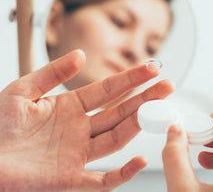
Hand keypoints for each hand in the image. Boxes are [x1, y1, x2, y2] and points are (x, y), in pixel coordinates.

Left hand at [0, 50, 173, 190]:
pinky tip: (140, 159)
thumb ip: (52, 73)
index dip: (130, 79)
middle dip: (145, 98)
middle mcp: (80, 129)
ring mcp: (79, 154)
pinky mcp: (72, 179)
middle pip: (120, 112)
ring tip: (158, 108)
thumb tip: (80, 55)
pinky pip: (104, 179)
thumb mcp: (22, 90)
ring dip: (138, 124)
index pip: (108, 90)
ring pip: (117, 138)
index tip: (151, 68)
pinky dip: (124, 173)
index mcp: (70, 107)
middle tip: (167, 86)